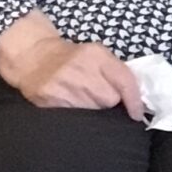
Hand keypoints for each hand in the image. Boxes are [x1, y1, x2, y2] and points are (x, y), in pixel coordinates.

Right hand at [0, 15, 142, 115]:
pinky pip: (74, 116)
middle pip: (110, 99)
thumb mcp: (96, 55)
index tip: (136, 114)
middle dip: (109, 103)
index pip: (125, 80)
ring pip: (93, 111)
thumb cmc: (72, 58)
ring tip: (83, 100)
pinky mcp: (49, 98)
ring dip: (93, 110)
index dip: (134, 100)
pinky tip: (71, 105)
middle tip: (98, 98)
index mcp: (96, 55)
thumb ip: (116, 71)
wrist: (33, 56)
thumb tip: (138, 100)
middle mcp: (80, 68)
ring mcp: (63, 84)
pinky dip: (77, 115)